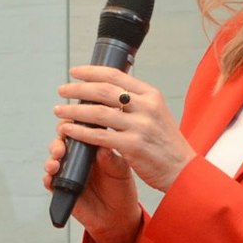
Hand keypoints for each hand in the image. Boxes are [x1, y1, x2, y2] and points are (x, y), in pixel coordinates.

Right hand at [43, 123, 138, 238]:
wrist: (118, 218)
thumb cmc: (121, 190)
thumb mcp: (121, 172)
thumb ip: (111, 159)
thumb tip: (102, 146)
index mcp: (93, 149)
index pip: (79, 131)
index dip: (72, 125)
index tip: (71, 122)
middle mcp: (79, 159)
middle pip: (61, 143)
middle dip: (58, 141)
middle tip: (62, 146)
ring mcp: (69, 173)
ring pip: (53, 160)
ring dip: (51, 159)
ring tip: (56, 162)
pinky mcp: (62, 190)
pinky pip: (50, 182)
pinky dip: (48, 178)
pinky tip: (51, 177)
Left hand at [52, 65, 194, 192]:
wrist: (183, 170)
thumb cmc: (166, 144)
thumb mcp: (156, 114)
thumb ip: (135, 102)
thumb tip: (105, 92)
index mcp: (151, 95)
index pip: (116, 76)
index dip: (92, 72)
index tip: (75, 72)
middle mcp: (147, 107)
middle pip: (104, 91)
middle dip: (78, 89)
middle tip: (62, 90)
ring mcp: (140, 126)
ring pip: (98, 113)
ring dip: (74, 111)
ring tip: (59, 111)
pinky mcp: (133, 146)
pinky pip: (100, 137)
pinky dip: (80, 132)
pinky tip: (68, 130)